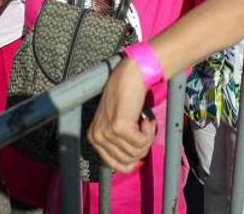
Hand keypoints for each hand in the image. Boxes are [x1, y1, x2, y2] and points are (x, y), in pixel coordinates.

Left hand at [88, 58, 156, 173]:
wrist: (128, 78)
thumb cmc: (125, 98)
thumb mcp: (116, 124)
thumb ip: (120, 144)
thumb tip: (134, 163)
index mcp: (94, 138)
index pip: (115, 165)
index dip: (132, 163)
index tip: (140, 157)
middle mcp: (97, 137)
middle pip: (128, 160)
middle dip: (142, 148)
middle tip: (146, 132)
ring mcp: (107, 133)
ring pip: (136, 151)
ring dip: (147, 138)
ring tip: (146, 123)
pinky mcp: (118, 127)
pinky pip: (141, 142)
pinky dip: (148, 132)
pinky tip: (145, 120)